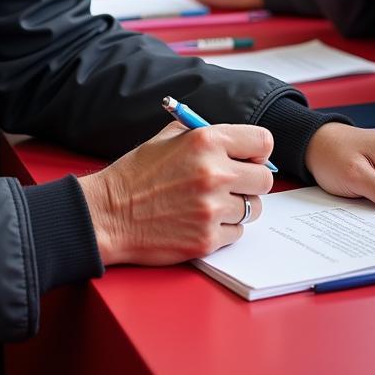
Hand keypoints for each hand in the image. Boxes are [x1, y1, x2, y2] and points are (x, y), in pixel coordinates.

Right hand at [79, 120, 274, 264]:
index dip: (258, 151)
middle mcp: (214, 173)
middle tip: (232, 185)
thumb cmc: (137, 175)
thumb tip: (241, 143)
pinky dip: (224, 229)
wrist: (108, 214)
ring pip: (253, 208)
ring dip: (236, 207)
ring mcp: (212, 209)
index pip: (263, 141)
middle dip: (251, 181)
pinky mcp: (207, 240)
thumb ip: (207, 135)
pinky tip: (200, 221)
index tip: (250, 159)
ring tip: (209, 203)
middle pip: (265, 179)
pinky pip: (237, 233)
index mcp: (206, 141)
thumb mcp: (169, 138)